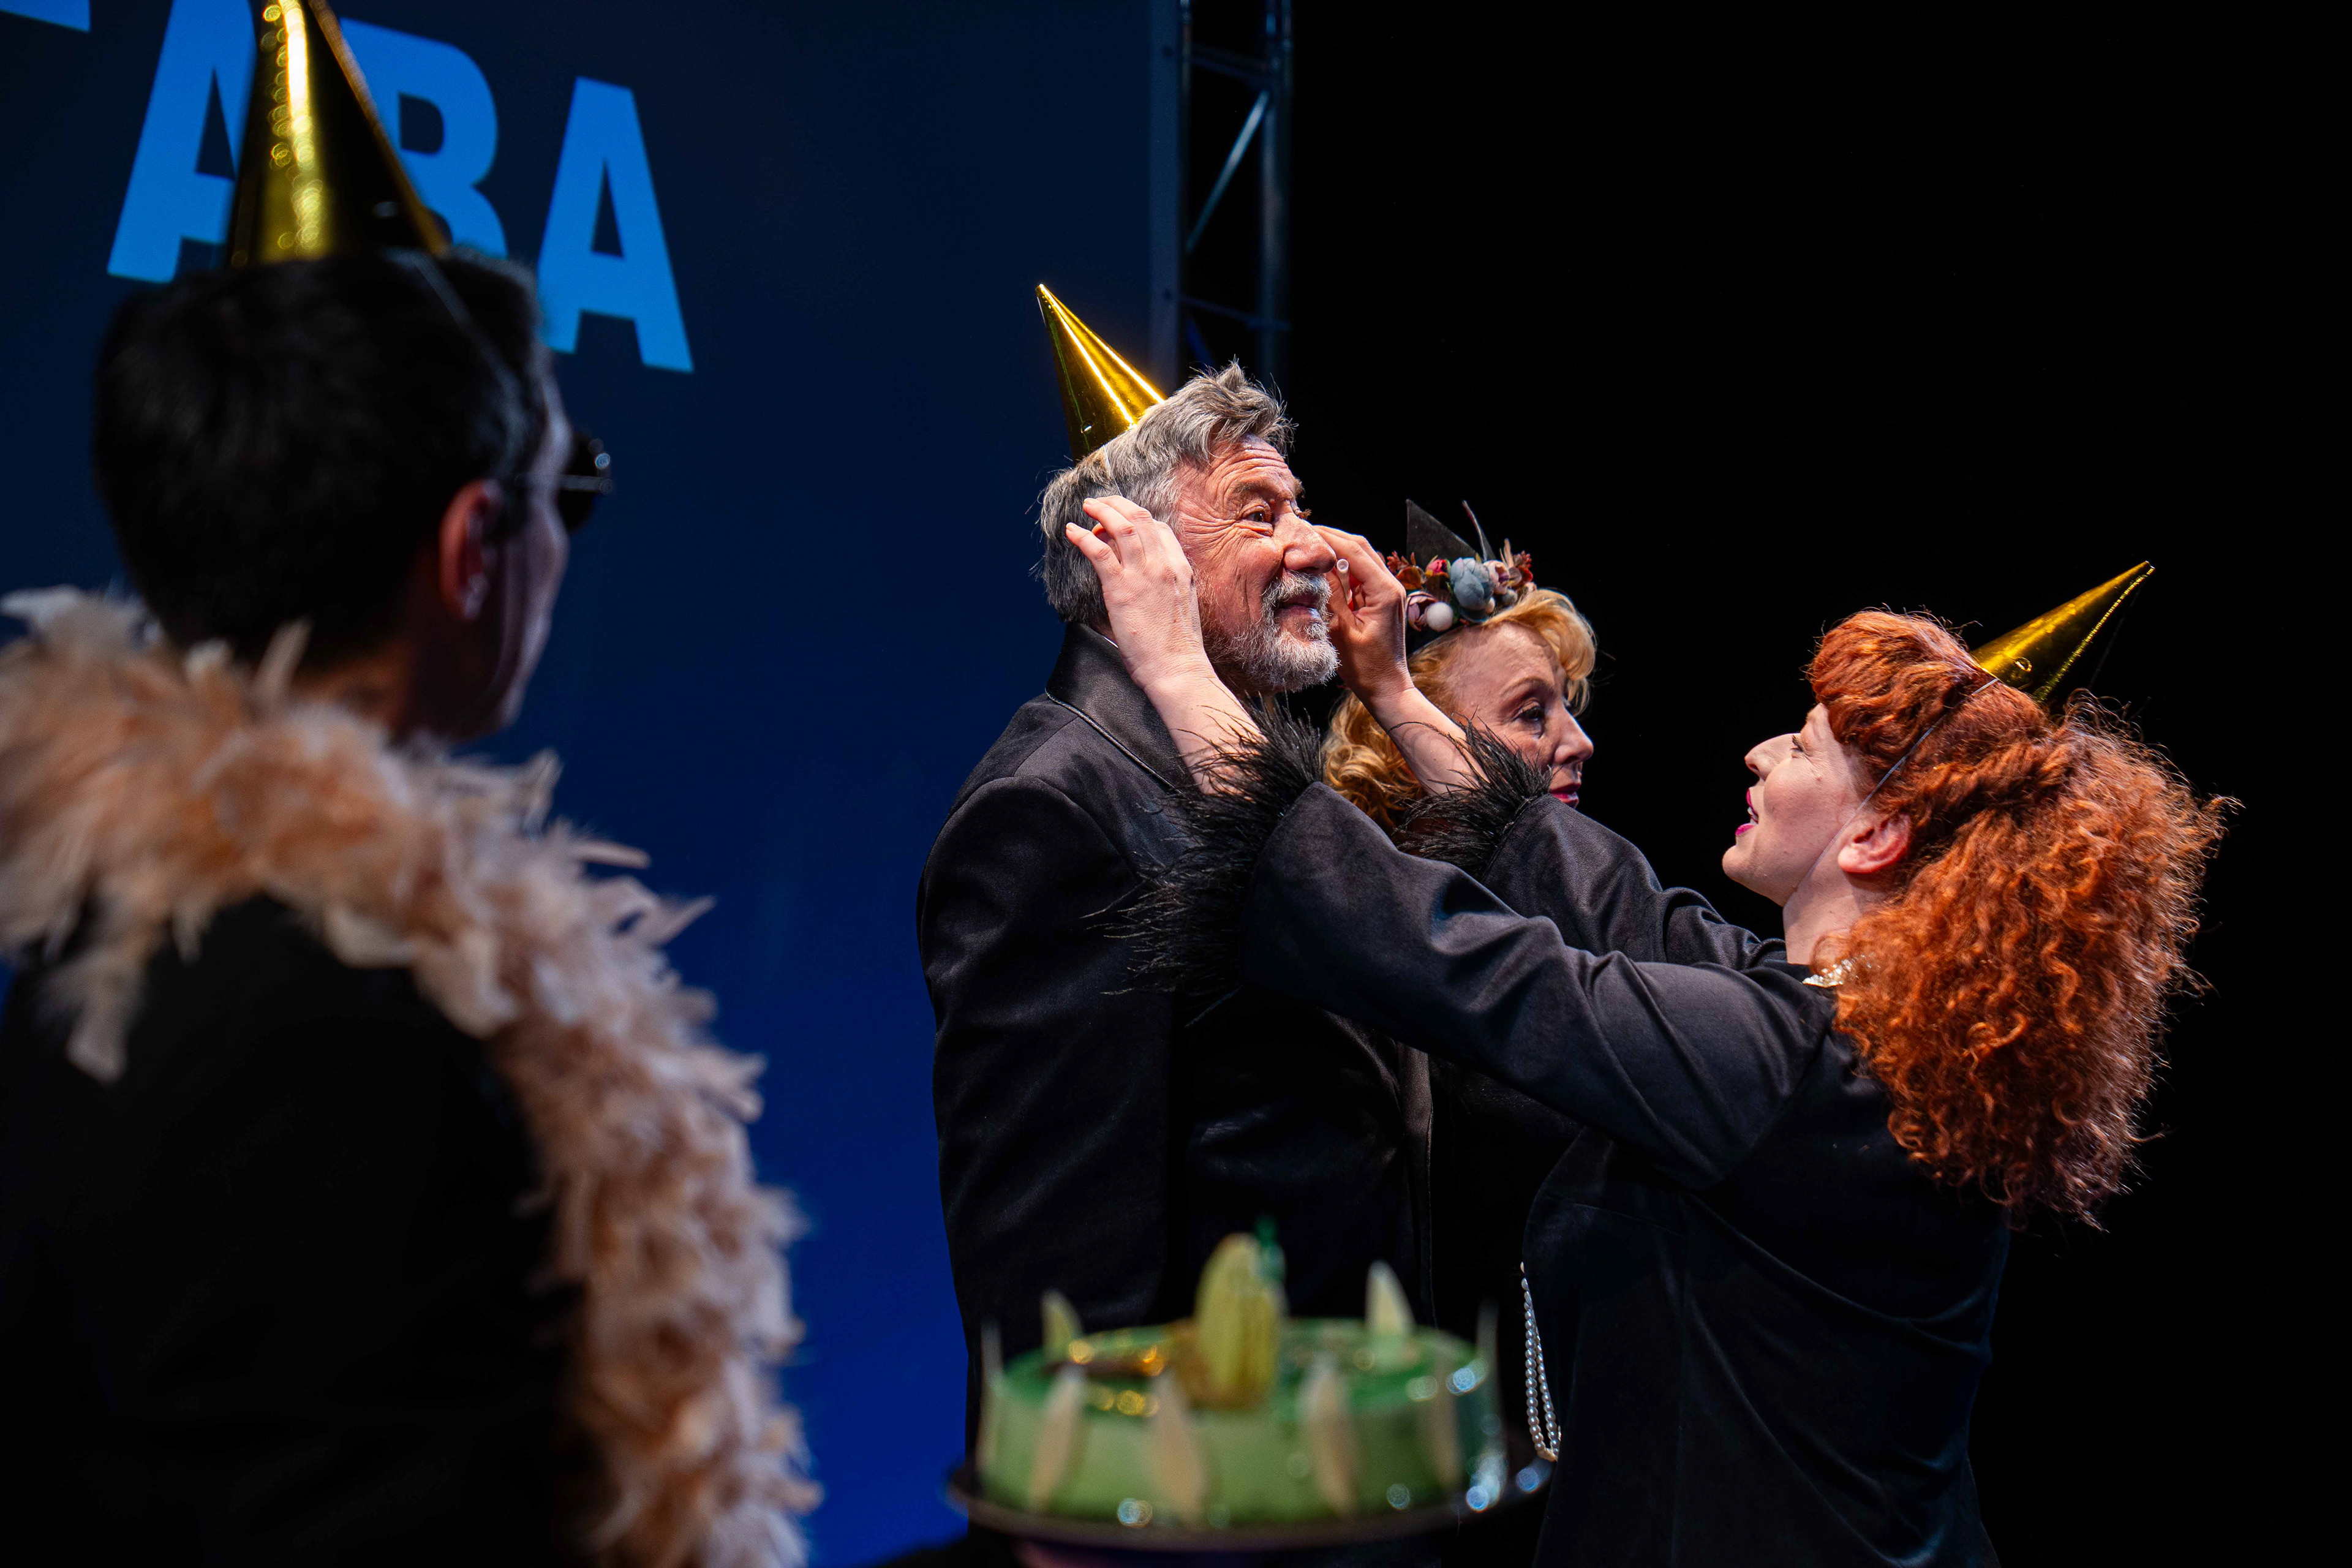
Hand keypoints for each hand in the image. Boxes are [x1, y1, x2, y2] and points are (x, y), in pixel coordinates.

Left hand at [1066, 496, 1214, 692]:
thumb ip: (1163, 587)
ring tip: (1087, 506)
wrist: (1177, 668)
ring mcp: (1144, 575)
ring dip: (1101, 511)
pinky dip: (1083, 537)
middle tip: (1100, 502)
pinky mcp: (1122, 589)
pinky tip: (1071, 532)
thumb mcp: (1179, 606)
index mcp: (1181, 568)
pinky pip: (1100, 552)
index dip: (1137, 518)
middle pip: (1141, 519)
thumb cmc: (1176, 647)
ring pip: (1122, 527)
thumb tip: (1143, 585)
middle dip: (1118, 504)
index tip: (1120, 520)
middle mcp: (1164, 565)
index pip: (1159, 529)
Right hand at [1315, 526, 1412, 710]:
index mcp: (1384, 591)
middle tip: (1304, 533)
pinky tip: (1324, 568)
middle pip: (1360, 547)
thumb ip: (1331, 595)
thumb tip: (1317, 565)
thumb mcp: (1341, 631)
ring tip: (1311, 546)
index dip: (1328, 537)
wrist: (1387, 688)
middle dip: (1333, 537)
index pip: (1353, 551)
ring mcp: (1388, 592)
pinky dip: (1343, 567)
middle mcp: (1390, 585)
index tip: (1304, 530)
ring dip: (1337, 550)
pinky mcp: (1381, 599)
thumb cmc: (1366, 668)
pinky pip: (1361, 574)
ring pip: (1361, 558)